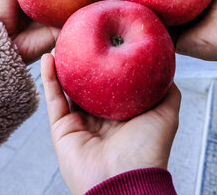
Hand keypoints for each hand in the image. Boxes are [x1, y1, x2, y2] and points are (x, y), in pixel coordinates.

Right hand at [41, 53, 180, 194]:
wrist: (125, 181)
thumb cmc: (148, 149)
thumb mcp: (166, 114)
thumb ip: (167, 92)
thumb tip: (166, 70)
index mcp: (120, 113)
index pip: (110, 82)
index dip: (108, 62)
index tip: (106, 39)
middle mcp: (99, 117)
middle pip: (87, 83)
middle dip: (84, 61)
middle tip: (81, 37)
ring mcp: (79, 122)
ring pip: (68, 88)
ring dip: (63, 65)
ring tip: (62, 41)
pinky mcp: (61, 129)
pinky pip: (53, 98)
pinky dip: (49, 78)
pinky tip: (49, 57)